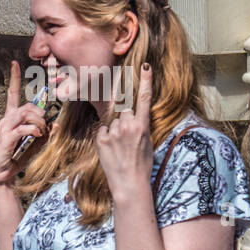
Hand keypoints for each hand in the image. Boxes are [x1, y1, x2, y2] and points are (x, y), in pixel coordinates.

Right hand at [0, 60, 50, 190]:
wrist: (4, 172)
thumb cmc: (18, 156)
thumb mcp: (35, 142)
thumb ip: (44, 132)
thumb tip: (56, 124)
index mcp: (12, 117)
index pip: (12, 93)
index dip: (14, 78)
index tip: (14, 63)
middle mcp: (7, 119)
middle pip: (27, 105)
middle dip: (40, 113)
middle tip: (45, 125)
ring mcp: (5, 127)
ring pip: (26, 113)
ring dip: (39, 121)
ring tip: (41, 131)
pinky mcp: (7, 137)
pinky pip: (24, 127)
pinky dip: (34, 130)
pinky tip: (38, 135)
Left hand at [95, 63, 153, 202]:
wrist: (129, 184)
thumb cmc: (142, 165)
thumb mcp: (147, 143)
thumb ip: (140, 127)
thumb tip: (134, 118)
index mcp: (142, 126)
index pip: (144, 98)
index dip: (145, 81)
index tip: (145, 66)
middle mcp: (128, 126)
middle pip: (124, 111)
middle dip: (125, 119)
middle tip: (128, 138)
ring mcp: (113, 132)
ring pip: (113, 121)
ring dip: (115, 130)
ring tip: (120, 148)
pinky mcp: (101, 139)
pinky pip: (103, 130)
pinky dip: (106, 137)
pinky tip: (112, 150)